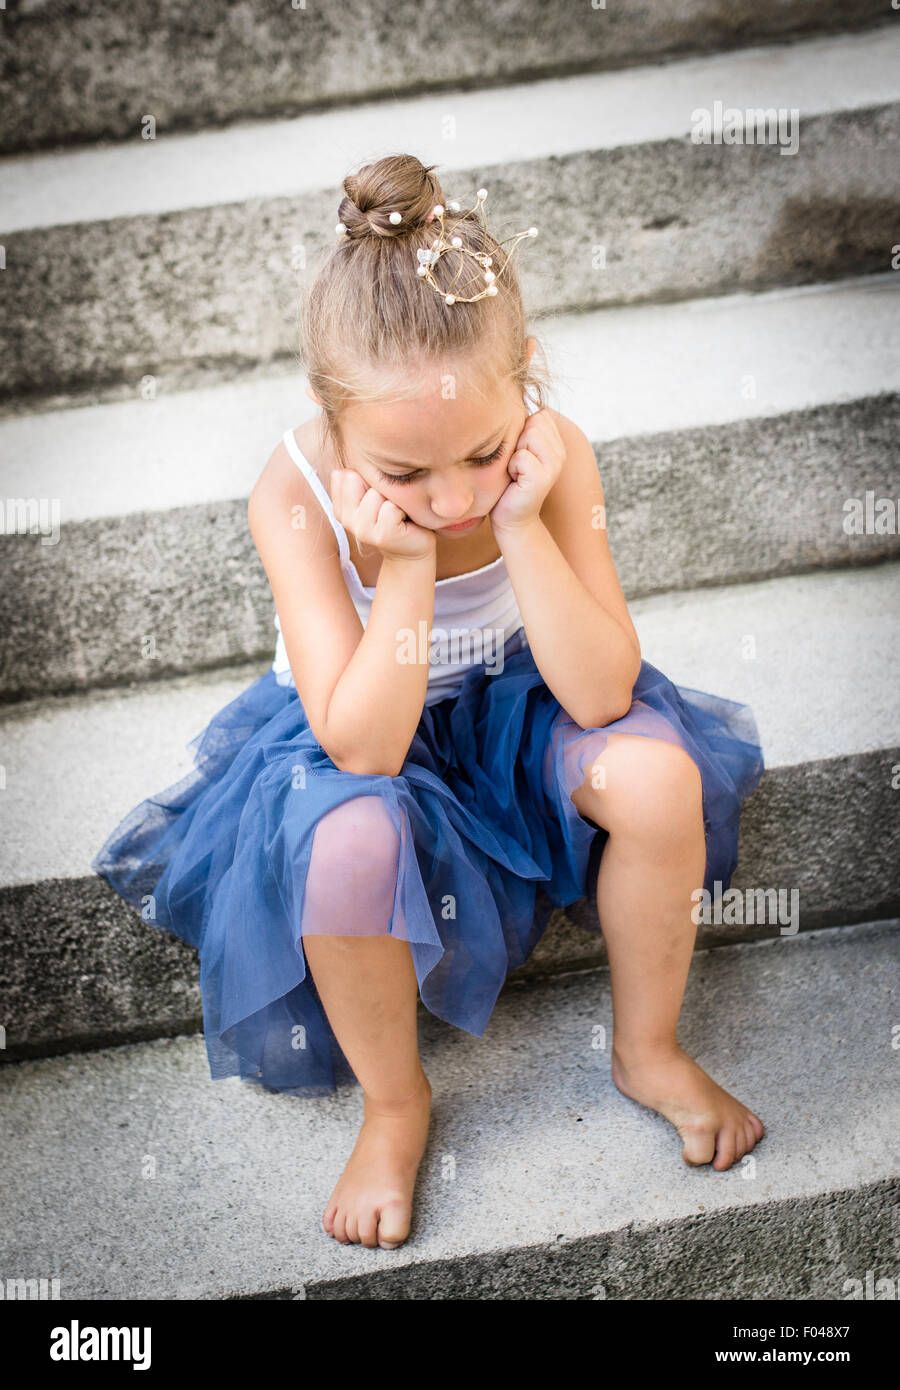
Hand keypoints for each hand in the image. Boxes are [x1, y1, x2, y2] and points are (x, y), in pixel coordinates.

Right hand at [329, 469, 435, 562]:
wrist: (412, 548)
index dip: (364, 478)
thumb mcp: (372, 493)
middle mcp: (347, 520)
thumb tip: (344, 471)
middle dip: (376, 485)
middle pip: (355, 479)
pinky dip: (401, 510)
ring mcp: (362, 530)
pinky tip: (403, 520)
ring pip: (375, 493)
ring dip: (391, 498)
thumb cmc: (395, 515)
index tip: (375, 493)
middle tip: (387, 502)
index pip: (342, 475)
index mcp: (341, 508)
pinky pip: (390, 508)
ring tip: (396, 512)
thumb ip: (357, 479)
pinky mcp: (382, 536)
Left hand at [488, 408, 564, 534]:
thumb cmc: (507, 481)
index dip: (520, 431)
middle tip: (515, 465)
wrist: (510, 517)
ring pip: (528, 434)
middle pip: (532, 421)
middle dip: (516, 441)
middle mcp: (560, 451)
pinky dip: (512, 468)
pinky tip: (515, 482)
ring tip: (515, 472)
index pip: (537, 414)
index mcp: (555, 441)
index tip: (517, 454)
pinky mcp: (544, 477)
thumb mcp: (515, 448)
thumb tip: (510, 393)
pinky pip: (521, 456)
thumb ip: (521, 426)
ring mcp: (555, 464)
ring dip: (513, 454)